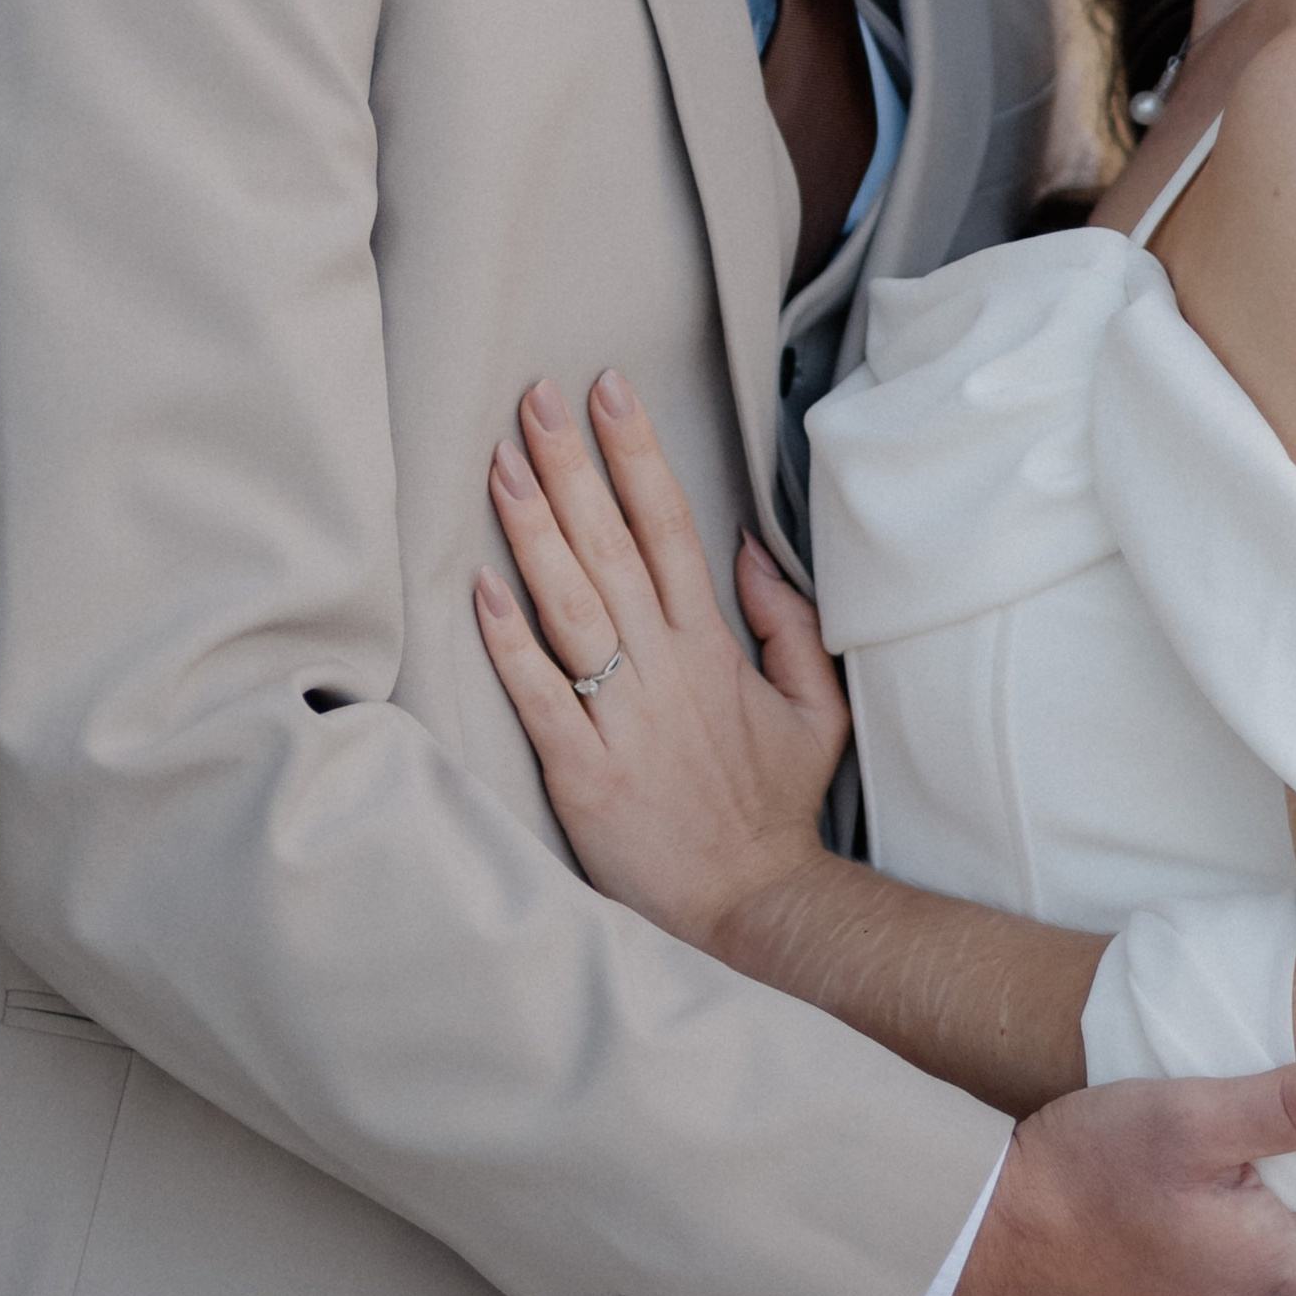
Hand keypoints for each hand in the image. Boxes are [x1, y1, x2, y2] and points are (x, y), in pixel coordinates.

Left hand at [475, 370, 849, 948]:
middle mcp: (665, 669)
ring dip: (534, 531)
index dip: (637, 453)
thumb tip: (754, 550)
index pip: (670, 527)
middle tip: (534, 396)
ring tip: (501, 464)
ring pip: (572, 606)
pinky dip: (510, 643)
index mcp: (712, 647)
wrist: (753, 906)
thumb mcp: (815, 709)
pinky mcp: (585, 774)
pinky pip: (541, 696)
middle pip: (611, 547)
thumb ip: (789, 625)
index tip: (607, 389)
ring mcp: (623, 718)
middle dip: (573, 464)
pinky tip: (480, 589)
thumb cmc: (771, 808)